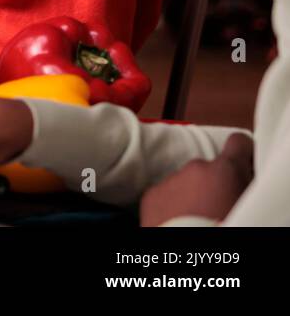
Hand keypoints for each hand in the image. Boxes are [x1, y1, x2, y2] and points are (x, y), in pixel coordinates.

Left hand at [138, 133, 253, 225]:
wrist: (189, 255)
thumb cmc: (225, 225)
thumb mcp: (247, 205)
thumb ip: (245, 186)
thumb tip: (245, 179)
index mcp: (225, 170)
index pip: (238, 143)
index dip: (243, 153)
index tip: (244, 163)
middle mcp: (195, 168)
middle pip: (210, 169)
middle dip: (215, 184)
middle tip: (220, 208)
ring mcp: (170, 180)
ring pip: (186, 182)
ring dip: (192, 195)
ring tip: (199, 220)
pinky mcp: (151, 195)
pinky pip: (166, 194)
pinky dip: (172, 205)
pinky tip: (180, 223)